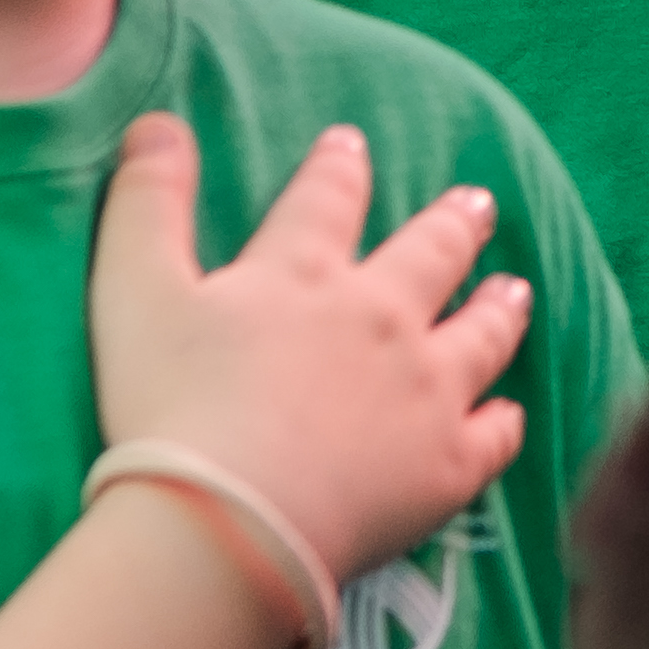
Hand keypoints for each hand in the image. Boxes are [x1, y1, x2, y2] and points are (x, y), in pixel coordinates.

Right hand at [82, 115, 534, 640]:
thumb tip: (156, 122)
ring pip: (483, 334)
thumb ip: (145, 204)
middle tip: (476, 204)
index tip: (351, 147)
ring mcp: (427, 391)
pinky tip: (507, 415)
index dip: (338, 168)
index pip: (328, 199)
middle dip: (455, 223)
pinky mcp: (447, 466)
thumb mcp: (133, 291)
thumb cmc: (169, 409)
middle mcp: (382, 318)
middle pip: (432, 254)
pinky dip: (504, 421)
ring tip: (514, 290)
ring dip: (499, 307)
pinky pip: (494, 434)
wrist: (226, 526)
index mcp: (304, 272)